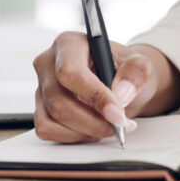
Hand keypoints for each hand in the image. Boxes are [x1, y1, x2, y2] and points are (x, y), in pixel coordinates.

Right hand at [33, 31, 179, 142]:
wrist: (120, 82)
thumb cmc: (125, 70)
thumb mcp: (139, 64)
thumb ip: (136, 72)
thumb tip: (120, 93)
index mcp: (68, 43)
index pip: (71, 72)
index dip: (94, 97)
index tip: (117, 114)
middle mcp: (48, 63)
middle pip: (59, 101)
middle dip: (93, 122)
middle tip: (120, 126)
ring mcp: (40, 87)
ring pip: (52, 120)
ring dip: (86, 131)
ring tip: (110, 126)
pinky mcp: (40, 108)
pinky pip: (48, 130)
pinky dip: (73, 137)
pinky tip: (93, 129)